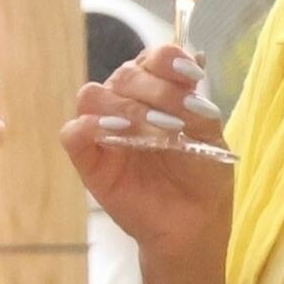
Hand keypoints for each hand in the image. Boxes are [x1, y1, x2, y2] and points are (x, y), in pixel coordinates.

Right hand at [60, 44, 232, 264]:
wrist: (194, 225)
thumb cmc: (203, 177)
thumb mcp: (210, 138)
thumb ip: (197, 105)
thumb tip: (192, 63)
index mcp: (159, 91)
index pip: (155, 58)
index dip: (168, 60)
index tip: (190, 76)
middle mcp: (129, 103)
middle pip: (125, 73)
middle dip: (151, 88)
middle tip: (174, 117)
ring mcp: (106, 129)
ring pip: (93, 95)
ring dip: (122, 104)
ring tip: (149, 127)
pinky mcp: (90, 160)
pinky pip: (73, 134)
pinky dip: (87, 127)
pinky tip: (113, 133)